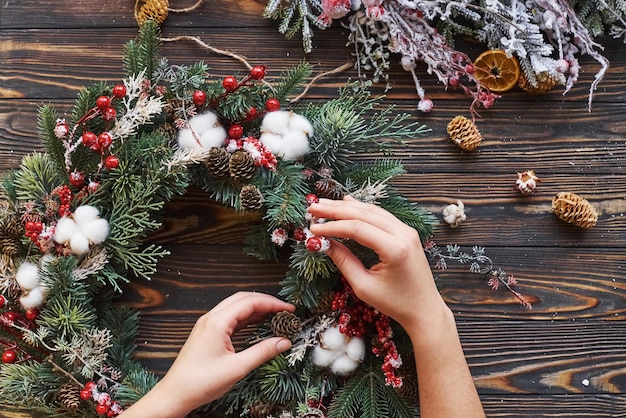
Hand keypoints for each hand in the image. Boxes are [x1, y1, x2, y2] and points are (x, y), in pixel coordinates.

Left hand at [121, 292, 293, 416]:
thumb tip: (284, 342)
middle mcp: (211, 319)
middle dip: (266, 302)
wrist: (175, 394)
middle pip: (243, 299)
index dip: (272, 303)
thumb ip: (262, 352)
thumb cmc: (200, 382)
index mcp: (217, 322)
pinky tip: (257, 324)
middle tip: (284, 310)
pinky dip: (246, 318)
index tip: (289, 309)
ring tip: (275, 316)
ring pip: (236, 307)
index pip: (250, 302)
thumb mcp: (237, 368)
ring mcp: (208, 325)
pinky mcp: (208, 333)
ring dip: (256, 308)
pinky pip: (230, 318)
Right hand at [310, 197, 484, 417]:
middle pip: (363, 214)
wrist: (424, 309)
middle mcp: (403, 234)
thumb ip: (344, 261)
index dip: (332, 227)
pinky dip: (362, 209)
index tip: (312, 229)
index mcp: (394, 249)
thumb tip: (324, 242)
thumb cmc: (395, 304)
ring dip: (347, 207)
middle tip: (313, 208)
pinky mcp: (406, 232)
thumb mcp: (364, 287)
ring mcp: (407, 231)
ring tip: (324, 204)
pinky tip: (347, 203)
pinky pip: (381, 215)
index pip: (356, 229)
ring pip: (372, 211)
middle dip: (335, 210)